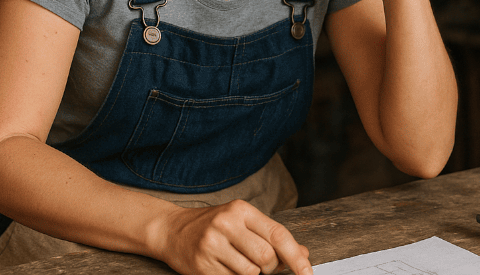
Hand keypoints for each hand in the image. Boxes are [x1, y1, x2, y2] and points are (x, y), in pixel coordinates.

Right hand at [156, 200, 310, 274]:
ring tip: (240, 262)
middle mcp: (227, 224)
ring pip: (251, 273)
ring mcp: (212, 244)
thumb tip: (303, 254)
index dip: (296, 257)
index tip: (307, 272)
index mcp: (242, 210)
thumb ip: (272, 236)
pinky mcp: (202, 265)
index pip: (278, 234)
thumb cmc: (214, 225)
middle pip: (266, 257)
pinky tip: (226, 267)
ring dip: (252, 274)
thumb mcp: (244, 222)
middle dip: (271, 267)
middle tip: (262, 265)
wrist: (172, 230)